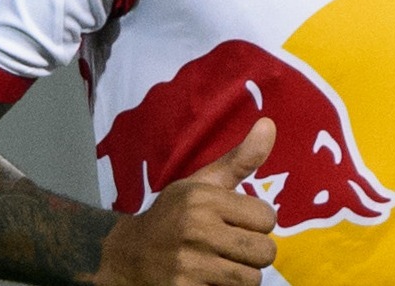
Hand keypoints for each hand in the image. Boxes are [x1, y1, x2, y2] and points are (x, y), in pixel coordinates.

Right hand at [96, 117, 278, 285]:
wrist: (125, 256)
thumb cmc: (172, 216)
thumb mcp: (201, 184)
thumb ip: (240, 160)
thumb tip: (270, 124)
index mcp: (203, 199)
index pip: (267, 218)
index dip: (258, 223)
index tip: (239, 223)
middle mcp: (196, 230)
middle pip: (264, 252)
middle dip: (254, 253)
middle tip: (234, 248)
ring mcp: (189, 265)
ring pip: (251, 280)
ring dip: (242, 276)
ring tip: (223, 265)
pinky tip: (208, 280)